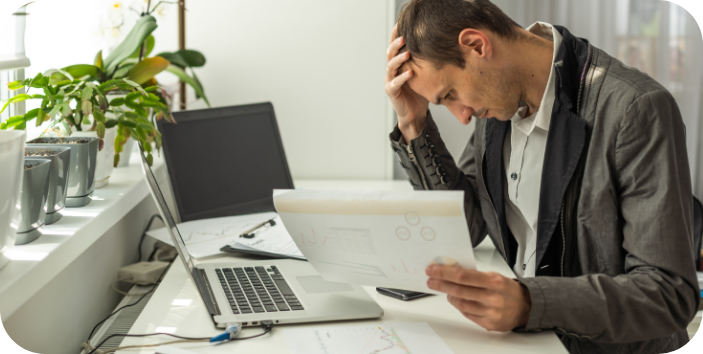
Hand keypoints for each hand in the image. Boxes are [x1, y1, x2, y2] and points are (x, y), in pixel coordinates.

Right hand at [385, 24, 429, 142]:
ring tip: (407, 54)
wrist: (415, 113)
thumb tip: (446, 47)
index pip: (396, 47)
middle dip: (396, 44)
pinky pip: (395, 83)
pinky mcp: (391, 91)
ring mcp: (390, 80)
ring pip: (391, 66)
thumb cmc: (421, 92)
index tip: (401, 24)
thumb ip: (429, 62)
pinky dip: (402, 78)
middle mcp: (393, 70)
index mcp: (399, 64)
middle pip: (390, 53)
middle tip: (403, 37)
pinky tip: (410, 73)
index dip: (396, 36)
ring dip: (398, 59)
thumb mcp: (426, 74)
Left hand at [426, 265, 531, 331]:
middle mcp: (492, 297)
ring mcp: (490, 312)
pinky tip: (458, 301)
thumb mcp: (494, 276)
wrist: (526, 307)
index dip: (444, 273)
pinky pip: (467, 314)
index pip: (462, 276)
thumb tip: (450, 272)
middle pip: (458, 290)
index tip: (432, 270)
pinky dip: (460, 307)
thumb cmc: (507, 289)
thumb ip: (474, 275)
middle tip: (431, 280)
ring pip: (460, 304)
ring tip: (446, 291)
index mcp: (493, 281)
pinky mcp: (489, 324)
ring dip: (450, 296)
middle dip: (441, 284)